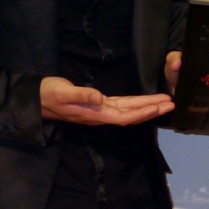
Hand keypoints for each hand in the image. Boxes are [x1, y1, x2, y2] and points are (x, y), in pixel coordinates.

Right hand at [40, 76, 172, 126]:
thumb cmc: (48, 95)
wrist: (36, 98)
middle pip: (132, 114)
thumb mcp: (63, 92)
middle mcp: (101, 114)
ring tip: (165, 102)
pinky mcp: (98, 104)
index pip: (125, 116)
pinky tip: (145, 101)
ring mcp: (100, 110)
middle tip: (172, 104)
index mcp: (95, 114)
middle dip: (152, 110)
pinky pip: (122, 105)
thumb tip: (99, 98)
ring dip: (147, 106)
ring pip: (129, 110)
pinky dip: (136, 103)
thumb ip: (82, 95)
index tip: (159, 107)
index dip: (143, 112)